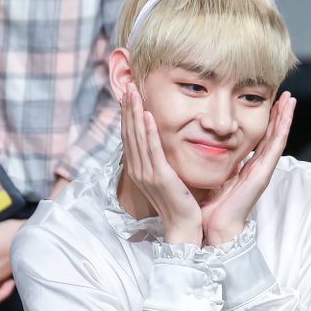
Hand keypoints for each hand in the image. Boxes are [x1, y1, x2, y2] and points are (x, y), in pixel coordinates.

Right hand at [121, 84, 202, 244]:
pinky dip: (148, 131)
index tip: (128, 95)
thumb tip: (161, 143)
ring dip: (135, 113)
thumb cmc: (179, 202)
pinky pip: (152, 150)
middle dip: (128, 108)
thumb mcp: (166, 176)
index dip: (127, 115)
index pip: (129, 136)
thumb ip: (161, 159)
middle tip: (127, 85)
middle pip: (129, 133)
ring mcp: (146, 174)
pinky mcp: (159, 177)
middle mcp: (137, 170)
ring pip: (137, 137)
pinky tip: (148, 115)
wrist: (183, 225)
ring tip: (133, 92)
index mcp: (138, 169)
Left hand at [202, 91, 295, 244]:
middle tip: (286, 95)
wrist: (214, 226)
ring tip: (291, 99)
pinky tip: (286, 115)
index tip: (270, 104)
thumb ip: (212, 165)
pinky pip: (274, 147)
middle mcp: (257, 168)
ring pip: (277, 138)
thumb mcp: (212, 178)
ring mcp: (262, 171)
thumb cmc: (211, 208)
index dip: (266, 122)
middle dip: (279, 115)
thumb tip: (201, 149)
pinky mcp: (262, 174)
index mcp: (246, 169)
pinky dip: (282, 129)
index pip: (259, 140)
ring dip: (285, 118)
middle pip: (272, 136)